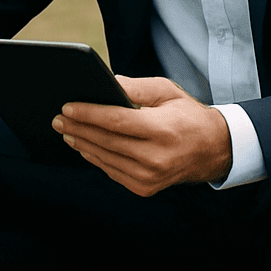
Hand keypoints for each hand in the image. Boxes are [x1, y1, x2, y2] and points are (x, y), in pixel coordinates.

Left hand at [54, 76, 231, 196]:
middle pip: (106, 141)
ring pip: (106, 158)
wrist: (212, 150)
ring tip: (65, 130)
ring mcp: (150, 177)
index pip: (117, 122)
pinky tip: (83, 146)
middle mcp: (156, 158)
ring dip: (81, 144)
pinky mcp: (145, 188)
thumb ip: (135, 87)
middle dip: (78, 128)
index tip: (67, 107)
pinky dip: (95, 158)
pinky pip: (112, 171)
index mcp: (163, 130)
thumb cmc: (186, 115)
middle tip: (57, 118)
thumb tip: (105, 82)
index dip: (89, 114)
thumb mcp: (167, 91)